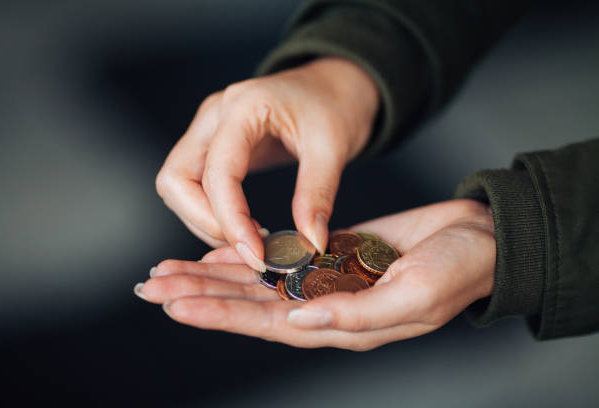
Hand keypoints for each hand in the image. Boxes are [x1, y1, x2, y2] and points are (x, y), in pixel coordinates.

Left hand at [135, 200, 495, 349]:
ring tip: (169, 271)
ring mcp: (326, 277)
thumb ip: (356, 314)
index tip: (176, 304)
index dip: (220, 314)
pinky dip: (247, 252)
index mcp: (340, 323)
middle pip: (249, 303)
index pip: (267, 323)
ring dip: (213, 274)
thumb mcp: (413, 297)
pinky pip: (280, 255)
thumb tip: (300, 322)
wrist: (478, 238)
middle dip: (200, 294)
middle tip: (151, 286)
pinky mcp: (330, 251)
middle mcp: (324, 305)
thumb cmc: (456, 270)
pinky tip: (218, 250)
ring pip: (257, 279)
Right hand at [155, 57, 378, 270]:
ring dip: (203, 221)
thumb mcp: (334, 147)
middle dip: (205, 222)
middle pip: (176, 179)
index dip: (231, 219)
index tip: (257, 254)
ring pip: (176, 185)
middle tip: (248, 248)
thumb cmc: (334, 107)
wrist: (332, 87)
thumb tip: (309, 244)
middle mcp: (215, 115)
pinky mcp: (212, 145)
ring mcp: (208, 129)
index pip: (218, 171)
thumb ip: (318, 194)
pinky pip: (192, 185)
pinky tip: (243, 227)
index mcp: (244, 106)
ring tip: (249, 241)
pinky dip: (209, 212)